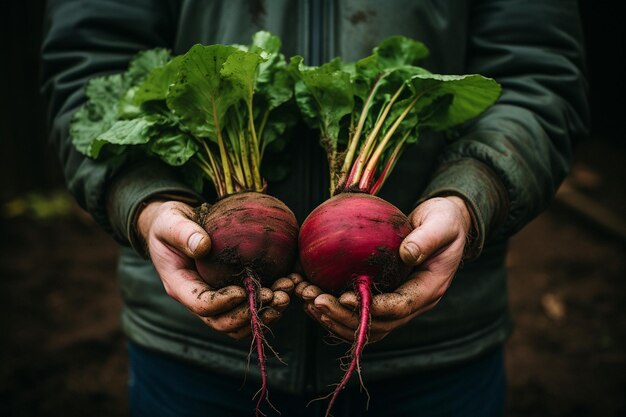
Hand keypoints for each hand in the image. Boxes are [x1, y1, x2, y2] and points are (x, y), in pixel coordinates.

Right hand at [137, 200, 295, 339]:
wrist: (176, 226)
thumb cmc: (169, 223)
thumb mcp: (170, 222)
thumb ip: (183, 233)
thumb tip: (203, 246)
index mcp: (181, 286)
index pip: (202, 306)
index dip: (224, 303)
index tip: (243, 290)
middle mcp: (200, 299)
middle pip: (225, 323)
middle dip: (251, 314)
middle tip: (275, 296)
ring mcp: (217, 299)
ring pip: (242, 322)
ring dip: (266, 313)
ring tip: (286, 294)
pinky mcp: (233, 291)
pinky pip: (253, 307)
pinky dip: (273, 302)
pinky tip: (291, 283)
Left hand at [296, 196, 471, 341]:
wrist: (445, 224)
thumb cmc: (445, 221)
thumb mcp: (442, 224)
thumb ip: (427, 238)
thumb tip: (406, 253)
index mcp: (428, 288)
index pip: (399, 307)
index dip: (372, 307)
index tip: (344, 296)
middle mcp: (413, 302)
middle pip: (378, 324)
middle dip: (345, 317)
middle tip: (316, 301)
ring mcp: (398, 302)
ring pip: (366, 325)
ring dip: (336, 318)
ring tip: (309, 303)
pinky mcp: (384, 295)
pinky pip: (360, 312)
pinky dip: (337, 310)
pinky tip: (313, 298)